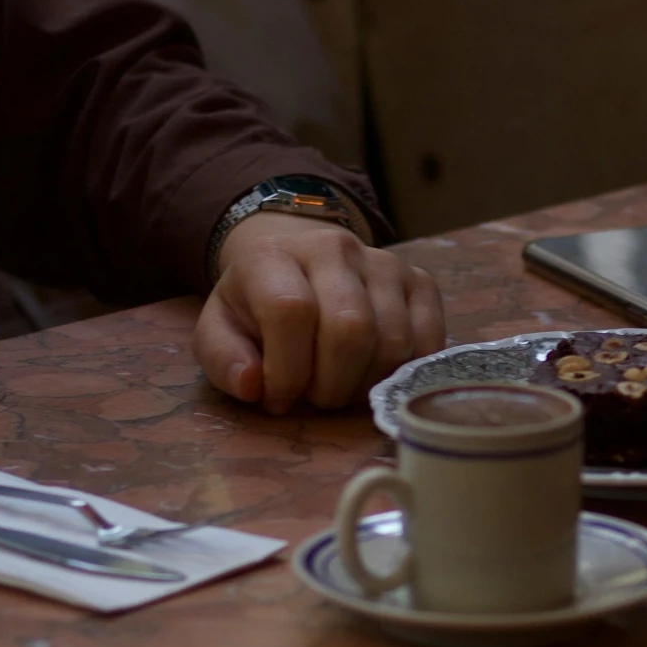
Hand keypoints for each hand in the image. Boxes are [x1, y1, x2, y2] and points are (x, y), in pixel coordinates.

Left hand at [194, 215, 444, 413]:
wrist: (297, 263)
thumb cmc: (255, 308)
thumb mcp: (218, 330)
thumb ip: (223, 359)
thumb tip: (253, 386)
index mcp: (273, 256)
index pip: (291, 311)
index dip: (286, 371)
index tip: (277, 398)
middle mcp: (334, 249)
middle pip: (351, 329)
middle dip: (331, 385)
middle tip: (314, 397)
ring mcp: (384, 262)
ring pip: (392, 340)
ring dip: (365, 384)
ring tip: (341, 386)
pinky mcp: (420, 281)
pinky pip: (428, 340)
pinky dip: (403, 373)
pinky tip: (373, 375)